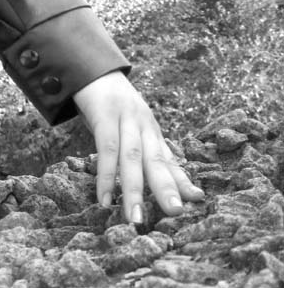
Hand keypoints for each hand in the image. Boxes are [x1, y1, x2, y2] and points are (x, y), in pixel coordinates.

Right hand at [73, 70, 204, 222]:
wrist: (91, 69)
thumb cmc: (110, 106)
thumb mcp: (129, 127)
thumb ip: (141, 150)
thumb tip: (155, 175)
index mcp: (150, 131)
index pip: (168, 159)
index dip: (182, 179)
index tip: (197, 199)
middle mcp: (143, 125)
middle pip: (156, 160)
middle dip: (166, 188)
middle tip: (175, 213)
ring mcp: (125, 120)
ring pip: (133, 158)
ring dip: (134, 189)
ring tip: (135, 218)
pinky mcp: (104, 116)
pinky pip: (106, 149)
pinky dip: (106, 176)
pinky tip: (105, 199)